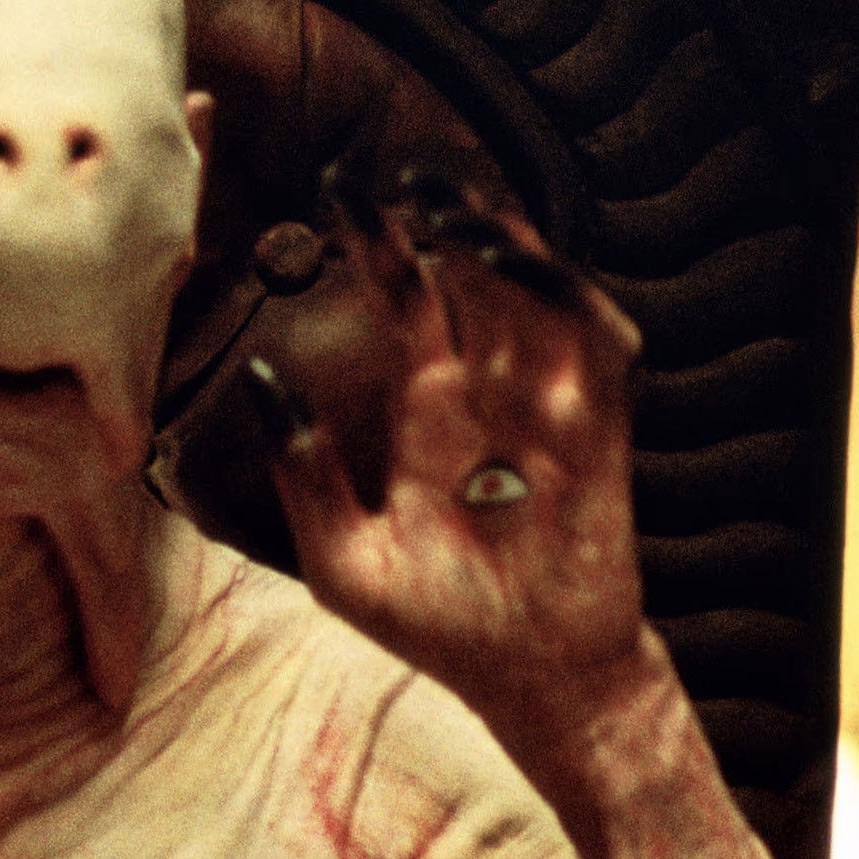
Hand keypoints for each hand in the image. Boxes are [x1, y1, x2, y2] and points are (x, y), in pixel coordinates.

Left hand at [252, 185, 650, 733]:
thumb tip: (259, 381)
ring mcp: (547, 403)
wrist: (533, 684)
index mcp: (428, 410)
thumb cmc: (440, 629)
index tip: (333, 187)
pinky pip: (595, 339)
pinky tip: (515, 267)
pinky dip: (563, 294)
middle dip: (435, 216)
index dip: (375, 241)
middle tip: (393, 174)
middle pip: (466, 273)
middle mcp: (489, 392)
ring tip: (444, 208)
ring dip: (496, 238)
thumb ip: (303, 474)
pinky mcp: (599, 428)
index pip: (403, 297)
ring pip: (530, 286)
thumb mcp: (343, 560)